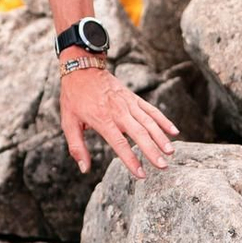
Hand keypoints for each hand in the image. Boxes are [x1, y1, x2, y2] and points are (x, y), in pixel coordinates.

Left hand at [60, 66, 179, 179]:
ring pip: (149, 122)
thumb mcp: (68, 123)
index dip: (131, 160)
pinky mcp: (134, 98)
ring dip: (161, 137)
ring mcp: (128, 103)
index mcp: (102, 120)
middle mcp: (118, 112)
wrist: (82, 68)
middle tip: (163, 166)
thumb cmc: (74, 98)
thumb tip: (84, 169)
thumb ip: (77, 147)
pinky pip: (151, 110)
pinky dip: (163, 120)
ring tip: (170, 152)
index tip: (141, 174)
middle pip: (139, 133)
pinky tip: (173, 131)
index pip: (120, 144)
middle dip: (152, 150)